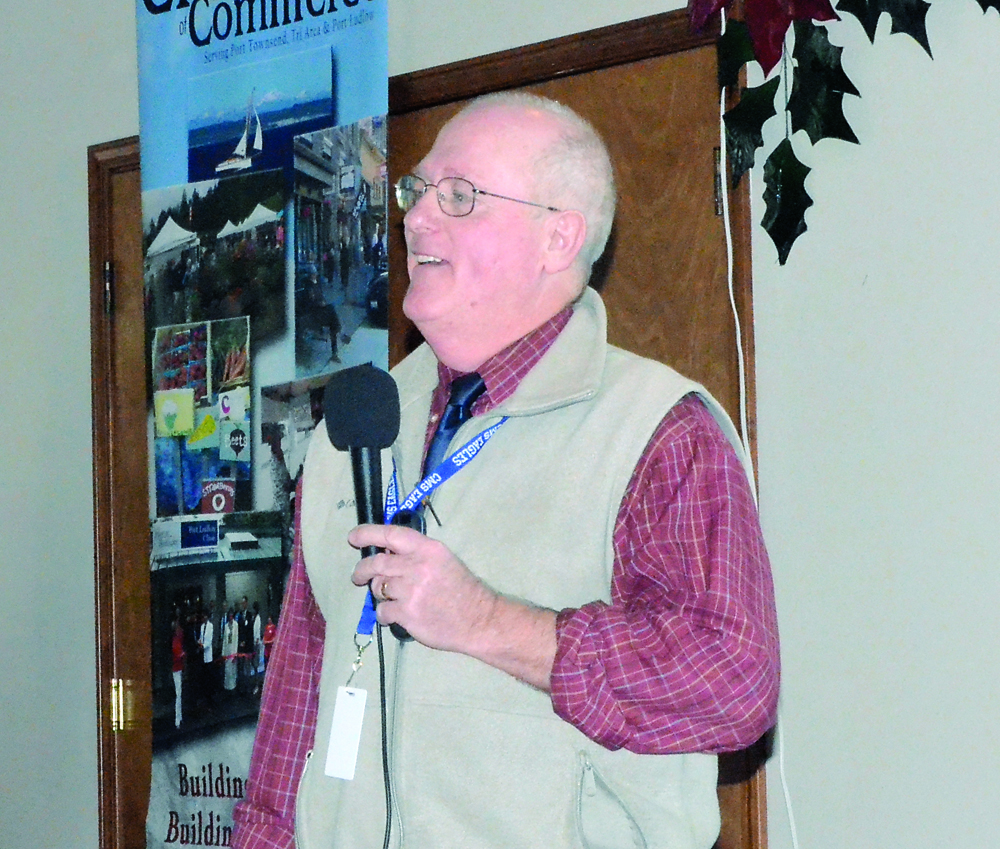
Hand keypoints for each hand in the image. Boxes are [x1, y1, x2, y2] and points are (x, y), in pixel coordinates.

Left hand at [349, 523, 495, 654]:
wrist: (478, 619)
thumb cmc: (461, 589)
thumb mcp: (442, 561)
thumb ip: (415, 554)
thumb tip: (386, 551)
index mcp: (427, 549)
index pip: (391, 534)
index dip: (367, 533)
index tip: (353, 538)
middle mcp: (417, 566)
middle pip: (376, 562)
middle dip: (362, 570)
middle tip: (358, 576)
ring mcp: (410, 590)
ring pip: (378, 588)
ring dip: (379, 593)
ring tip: (390, 598)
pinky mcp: (407, 614)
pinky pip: (382, 611)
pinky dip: (384, 614)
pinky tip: (395, 615)